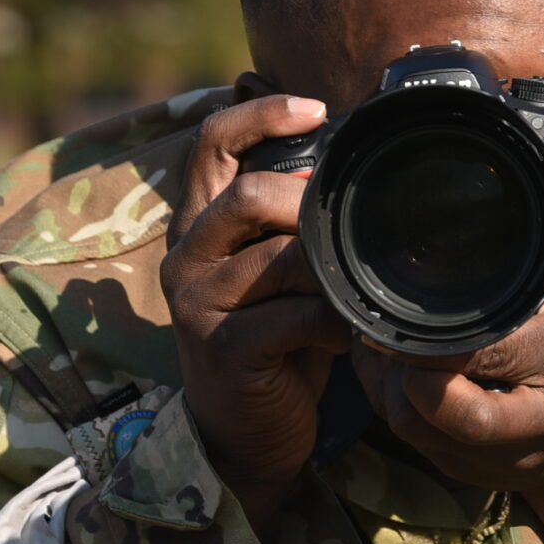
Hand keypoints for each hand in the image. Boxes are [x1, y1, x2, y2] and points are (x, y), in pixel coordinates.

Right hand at [160, 94, 348, 528]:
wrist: (245, 434)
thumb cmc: (275, 341)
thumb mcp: (278, 272)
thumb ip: (294, 223)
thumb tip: (352, 166)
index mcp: (199, 224)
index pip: (212, 141)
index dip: (261, 113)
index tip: (317, 109)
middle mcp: (187, 255)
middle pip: (246, 194)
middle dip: (310, 206)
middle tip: (350, 232)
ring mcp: (197, 302)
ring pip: (278, 257)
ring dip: (333, 272)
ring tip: (356, 292)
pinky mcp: (222, 349)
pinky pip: (293, 316)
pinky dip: (334, 322)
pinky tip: (348, 335)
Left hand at [351, 165, 543, 543]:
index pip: (490, 355)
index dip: (435, 343)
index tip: (404, 316)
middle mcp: (532, 415)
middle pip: (446, 409)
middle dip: (403, 372)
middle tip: (384, 331)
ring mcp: (494, 451)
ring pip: (415, 427)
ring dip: (387, 386)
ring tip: (381, 342)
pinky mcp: (464, 471)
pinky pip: (409, 440)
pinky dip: (389, 403)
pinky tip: (387, 368)